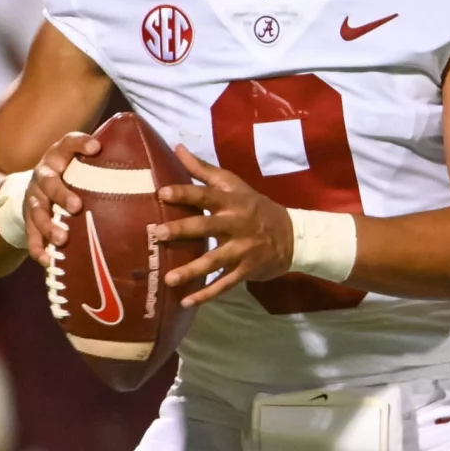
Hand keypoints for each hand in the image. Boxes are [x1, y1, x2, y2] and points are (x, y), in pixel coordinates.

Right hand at [22, 131, 100, 262]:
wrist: (37, 188)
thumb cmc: (71, 175)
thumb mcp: (82, 163)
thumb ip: (104, 164)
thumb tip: (150, 169)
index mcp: (59, 156)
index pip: (68, 143)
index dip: (80, 143)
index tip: (96, 147)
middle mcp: (43, 174)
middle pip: (48, 181)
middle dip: (61, 194)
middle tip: (77, 207)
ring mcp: (34, 198)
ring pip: (37, 211)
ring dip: (49, 225)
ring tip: (63, 239)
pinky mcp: (28, 219)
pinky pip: (30, 235)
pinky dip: (38, 248)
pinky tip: (47, 260)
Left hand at [157, 145, 293, 307]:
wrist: (292, 236)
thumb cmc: (255, 207)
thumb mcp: (235, 185)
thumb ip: (204, 169)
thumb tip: (177, 147)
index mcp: (232, 202)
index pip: (206, 195)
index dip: (185, 193)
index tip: (162, 193)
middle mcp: (236, 224)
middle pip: (207, 227)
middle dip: (182, 230)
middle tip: (157, 234)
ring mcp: (242, 250)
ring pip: (214, 261)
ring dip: (191, 270)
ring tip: (168, 279)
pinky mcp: (246, 270)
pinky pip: (224, 284)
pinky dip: (206, 294)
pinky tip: (186, 302)